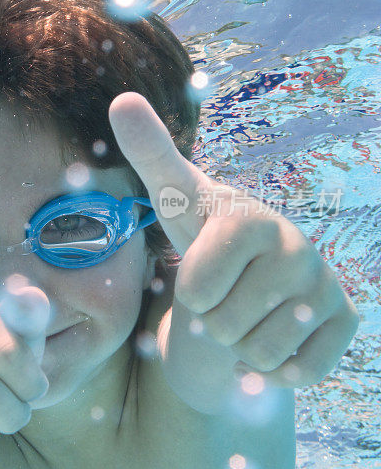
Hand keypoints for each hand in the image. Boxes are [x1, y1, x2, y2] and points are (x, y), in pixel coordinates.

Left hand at [108, 92, 359, 387]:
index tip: (199, 273)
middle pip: (226, 327)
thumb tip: (123, 98)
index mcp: (250, 219)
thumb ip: (149, 153)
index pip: (198, 286)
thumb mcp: (171, 199)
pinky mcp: (346, 321)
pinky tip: (274, 333)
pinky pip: (297, 370)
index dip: (190, 292)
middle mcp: (298, 247)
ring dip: (241, 345)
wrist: (245, 280)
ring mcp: (327, 285)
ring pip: (259, 354)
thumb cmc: (202, 235)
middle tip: (222, 294)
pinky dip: (274, 365)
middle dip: (213, 322)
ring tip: (245, 310)